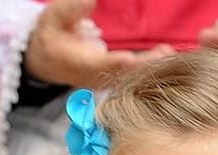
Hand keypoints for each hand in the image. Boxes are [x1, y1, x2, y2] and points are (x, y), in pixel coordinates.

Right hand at [24, 0, 173, 90]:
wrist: (47, 60)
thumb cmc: (51, 34)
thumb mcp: (54, 17)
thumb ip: (72, 9)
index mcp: (80, 63)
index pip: (100, 65)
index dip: (116, 62)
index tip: (130, 57)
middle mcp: (96, 77)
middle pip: (123, 73)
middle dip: (144, 64)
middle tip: (165, 52)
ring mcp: (106, 81)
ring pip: (131, 77)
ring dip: (152, 66)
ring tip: (169, 51)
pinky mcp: (114, 80)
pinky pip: (134, 76)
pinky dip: (150, 67)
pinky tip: (165, 56)